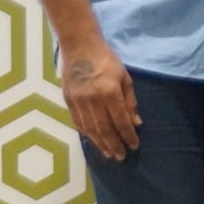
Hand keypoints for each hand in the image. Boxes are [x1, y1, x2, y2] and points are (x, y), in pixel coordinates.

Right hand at [59, 39, 138, 159]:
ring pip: (89, 128)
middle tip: (121, 157)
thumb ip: (130, 102)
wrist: (80, 47)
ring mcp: (78, 101)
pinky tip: (94, 140)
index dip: (128, 135)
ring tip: (109, 153)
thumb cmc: (107, 60)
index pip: (121, 121)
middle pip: (104, 129)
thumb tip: (136, 123)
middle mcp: (93, 100)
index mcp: (110, 93)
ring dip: (100, 143)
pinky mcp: (67, 100)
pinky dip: (87, 133)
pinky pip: (78, 122)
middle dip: (114, 144)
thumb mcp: (125, 78)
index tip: (134, 146)